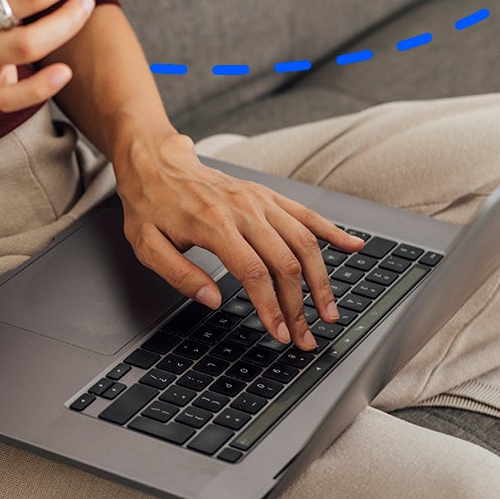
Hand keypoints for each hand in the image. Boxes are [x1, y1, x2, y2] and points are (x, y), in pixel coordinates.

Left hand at [116, 133, 365, 350]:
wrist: (155, 162)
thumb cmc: (150, 205)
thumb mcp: (147, 245)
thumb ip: (179, 274)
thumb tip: (213, 300)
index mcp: (214, 225)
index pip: (255, 274)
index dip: (271, 308)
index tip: (280, 333)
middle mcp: (244, 210)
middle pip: (286, 263)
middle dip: (300, 305)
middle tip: (306, 336)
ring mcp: (259, 201)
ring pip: (303, 242)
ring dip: (321, 279)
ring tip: (329, 310)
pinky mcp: (267, 195)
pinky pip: (306, 213)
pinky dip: (332, 231)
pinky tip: (352, 247)